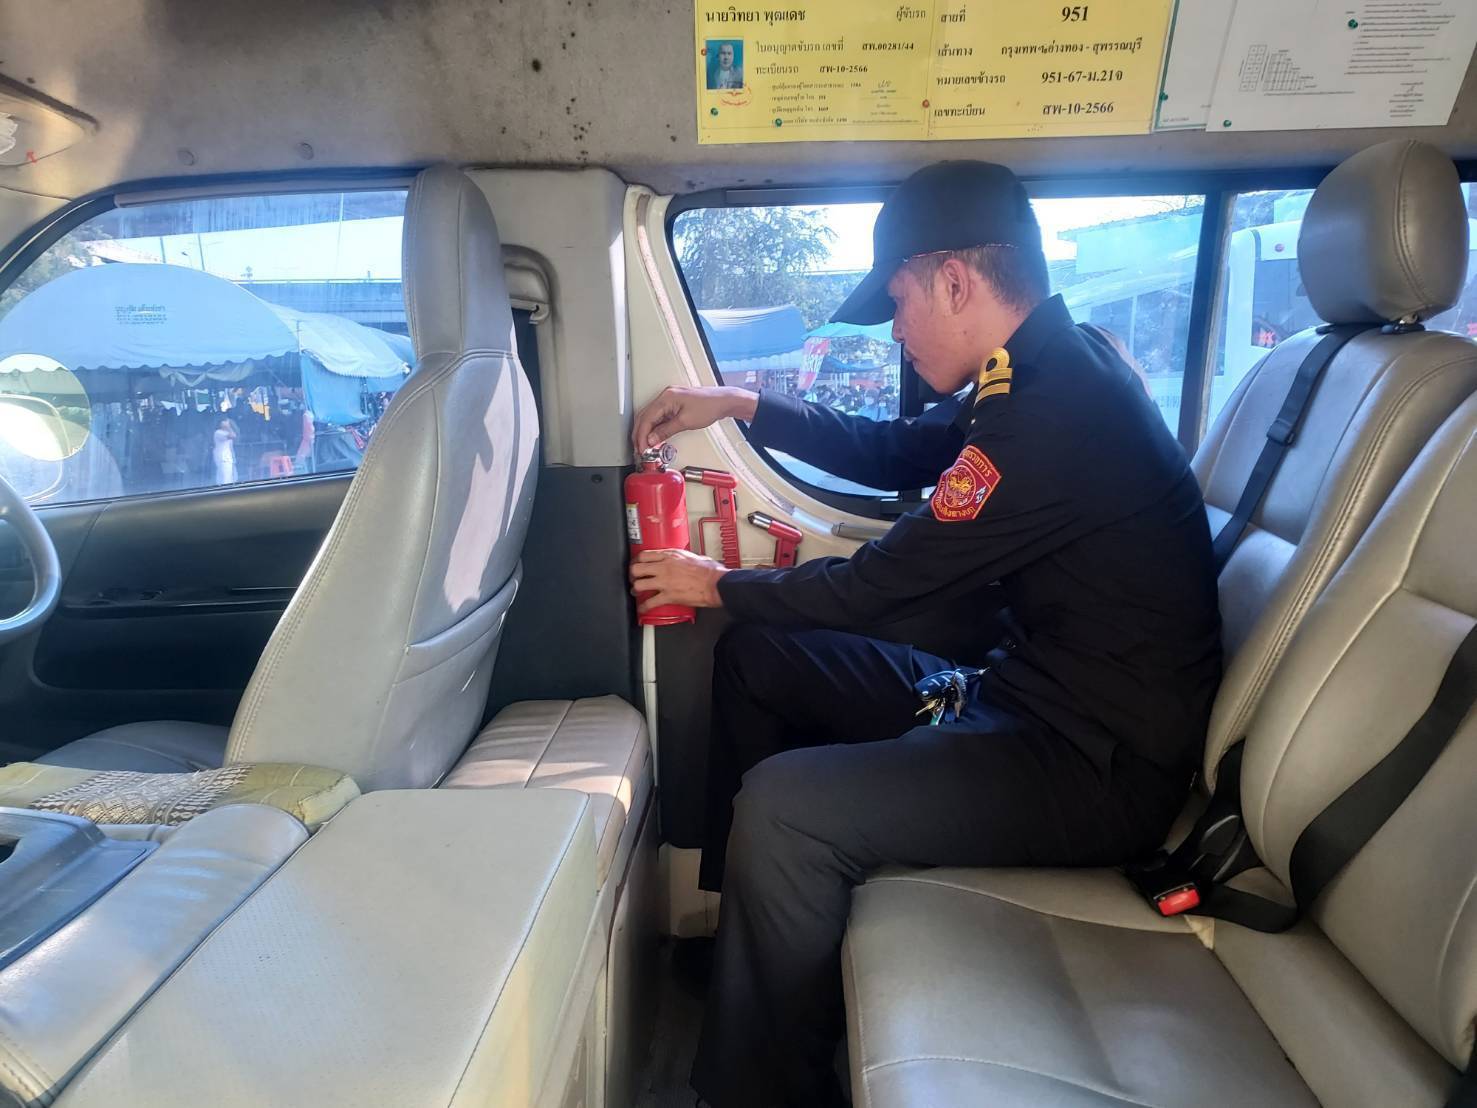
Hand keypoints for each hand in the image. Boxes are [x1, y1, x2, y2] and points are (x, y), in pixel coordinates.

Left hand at [629, 548, 727, 612]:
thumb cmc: (709, 571)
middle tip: (634, 578)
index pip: (644, 555)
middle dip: (633, 574)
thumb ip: (681, 557)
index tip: (636, 564)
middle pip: (637, 568)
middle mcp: (664, 567)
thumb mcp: (692, 556)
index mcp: (670, 555)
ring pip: (639, 584)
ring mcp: (665, 582)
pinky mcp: (668, 596)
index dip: (636, 561)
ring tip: (636, 592)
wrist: (715, 584)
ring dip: (636, 589)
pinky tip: (642, 609)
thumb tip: (679, 559)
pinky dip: (644, 607)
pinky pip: (650, 602)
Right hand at [631, 386, 758, 454]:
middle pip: (644, 417)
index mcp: (666, 398)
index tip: (641, 448)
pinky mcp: (673, 404)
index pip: (646, 418)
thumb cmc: (709, 406)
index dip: (641, 435)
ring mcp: (669, 400)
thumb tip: (651, 439)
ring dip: (646, 432)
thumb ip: (665, 431)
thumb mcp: (685, 422)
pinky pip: (658, 417)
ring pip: (650, 417)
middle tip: (640, 450)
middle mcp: (665, 397)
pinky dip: (655, 428)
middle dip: (640, 434)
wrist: (723, 402)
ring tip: (645, 446)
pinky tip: (655, 438)